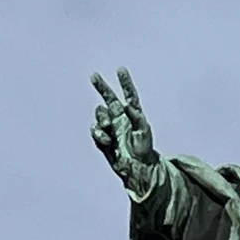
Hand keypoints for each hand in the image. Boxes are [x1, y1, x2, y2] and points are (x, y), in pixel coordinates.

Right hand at [91, 68, 160, 199]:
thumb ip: (137, 116)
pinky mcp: (104, 139)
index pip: (129, 95)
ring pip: (100, 114)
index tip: (121, 70)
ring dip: (102, 118)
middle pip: (109, 98)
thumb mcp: (144, 131)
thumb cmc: (144, 150)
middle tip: (94, 76)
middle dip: (101, 87)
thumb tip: (126, 105)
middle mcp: (120, 118)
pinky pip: (96, 130)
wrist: (138, 169)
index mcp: (132, 115)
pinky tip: (107, 141)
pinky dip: (99, 133)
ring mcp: (111, 128)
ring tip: (108, 128)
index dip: (125, 83)